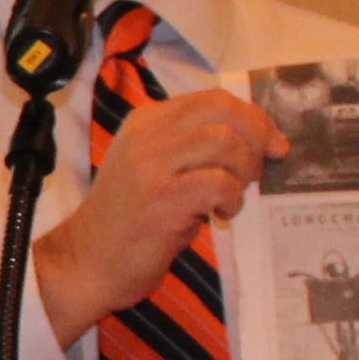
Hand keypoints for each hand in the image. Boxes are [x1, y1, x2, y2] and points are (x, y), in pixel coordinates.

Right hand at [34, 90, 288, 347]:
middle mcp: (147, 134)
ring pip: (226, 143)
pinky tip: (221, 215)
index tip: (272, 143)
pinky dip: (233, 199)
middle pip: (224, 110)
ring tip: (233, 197)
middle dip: (256, 138)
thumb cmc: (128, 220)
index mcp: (146, 121)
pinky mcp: (163, 197)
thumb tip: (257, 141)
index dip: (253, 117)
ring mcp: (152, 164)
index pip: (213, 98)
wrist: (87, 261)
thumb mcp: (153, 168)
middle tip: (256, 172)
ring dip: (244, 173)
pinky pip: (220, 183)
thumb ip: (191, 147)